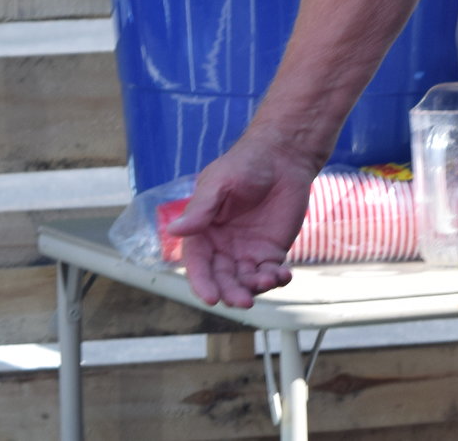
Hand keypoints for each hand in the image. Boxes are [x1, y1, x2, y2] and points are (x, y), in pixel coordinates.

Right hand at [163, 132, 318, 306]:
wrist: (283, 156)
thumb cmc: (245, 164)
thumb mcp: (219, 182)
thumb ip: (201, 208)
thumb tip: (174, 230)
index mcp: (202, 232)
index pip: (198, 264)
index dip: (202, 283)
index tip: (211, 298)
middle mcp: (222, 247)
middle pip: (222, 278)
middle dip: (231, 292)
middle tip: (244, 301)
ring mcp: (246, 251)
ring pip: (246, 281)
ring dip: (255, 288)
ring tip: (269, 281)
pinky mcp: (271, 251)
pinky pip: (271, 272)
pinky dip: (276, 279)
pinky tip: (283, 275)